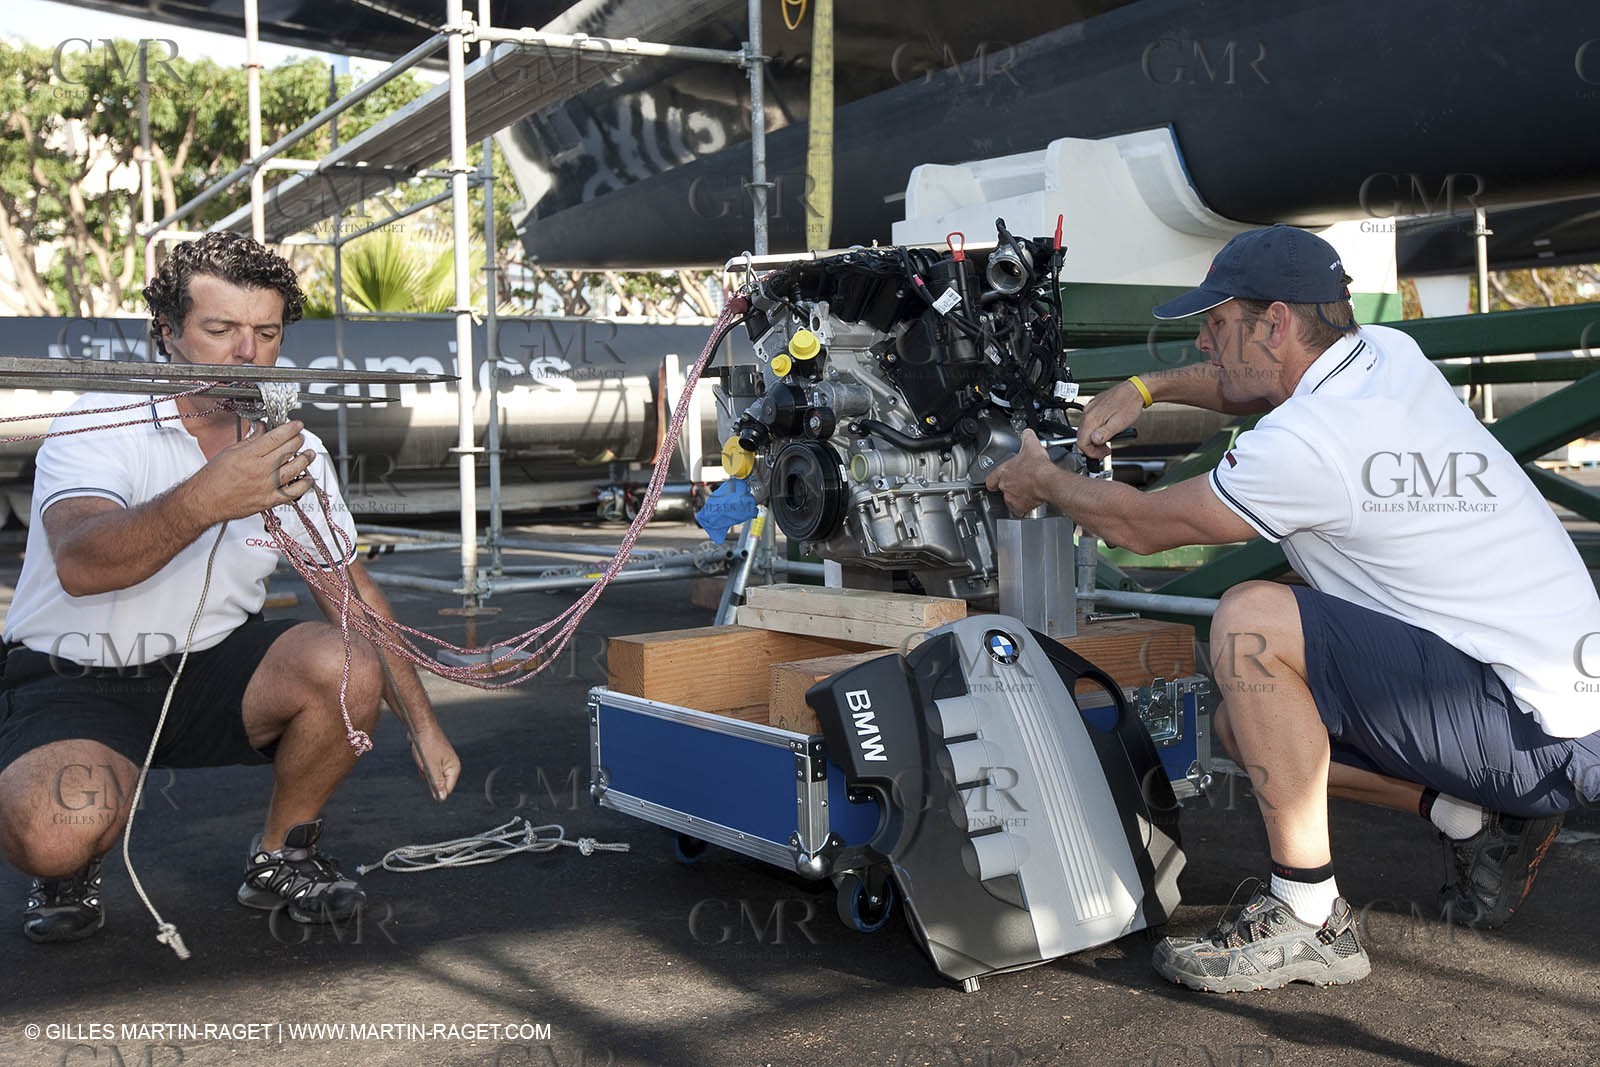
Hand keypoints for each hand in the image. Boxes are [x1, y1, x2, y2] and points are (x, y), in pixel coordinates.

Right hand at [190, 420, 315, 521]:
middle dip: (298, 440)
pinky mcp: (269, 500)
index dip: (290, 429)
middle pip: (287, 451)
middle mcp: (259, 470)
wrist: (205, 501)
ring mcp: (266, 486)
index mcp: (249, 455)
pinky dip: (304, 485)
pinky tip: (308, 478)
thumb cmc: (213, 478)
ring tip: (309, 453)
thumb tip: (263, 428)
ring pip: (294, 469)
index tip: (297, 425)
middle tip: (300, 437)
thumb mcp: (230, 451)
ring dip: (305, 459)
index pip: (276, 437)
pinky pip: (292, 492)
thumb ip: (251, 439)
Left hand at [408, 722, 460, 801]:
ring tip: (423, 760)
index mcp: (454, 768)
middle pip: (439, 783)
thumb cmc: (427, 745)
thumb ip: (437, 783)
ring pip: (431, 777)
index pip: (447, 789)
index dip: (436, 788)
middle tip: (425, 766)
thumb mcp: (431, 767)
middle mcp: (450, 766)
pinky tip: (421, 757)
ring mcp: (442, 762)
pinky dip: (422, 767)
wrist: (421, 727)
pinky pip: (427, 770)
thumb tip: (442, 797)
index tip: (428, 778)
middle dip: (429, 778)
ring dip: (424, 772)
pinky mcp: (434, 759)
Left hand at [985, 429, 1056, 515]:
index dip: (993, 480)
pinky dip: (1024, 508)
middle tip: (1018, 483)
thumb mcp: (1031, 445)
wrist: (1048, 481)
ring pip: (1010, 501)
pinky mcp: (1022, 507)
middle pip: (1001, 490)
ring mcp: (1012, 498)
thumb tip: (1027, 433)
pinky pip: (1020, 511)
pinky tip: (1031, 502)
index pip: (990, 479)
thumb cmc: (1037, 466)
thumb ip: (1026, 438)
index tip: (996, 480)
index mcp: (1003, 472)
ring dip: (1016, 497)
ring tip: (1026, 492)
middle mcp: (1005, 487)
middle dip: (1009, 487)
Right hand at [1077, 381, 1145, 459]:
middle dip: (1092, 448)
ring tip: (1107, 441)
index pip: (1081, 443)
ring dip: (1094, 440)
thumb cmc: (1130, 405)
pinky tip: (1106, 430)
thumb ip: (1105, 434)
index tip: (1101, 454)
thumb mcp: (1119, 424)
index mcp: (1091, 418)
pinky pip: (1089, 422)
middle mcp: (1087, 412)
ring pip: (1084, 430)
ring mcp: (1089, 408)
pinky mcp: (1094, 406)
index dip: (1091, 453)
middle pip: (1081, 437)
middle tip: (1105, 449)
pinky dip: (1095, 430)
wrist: (1134, 390)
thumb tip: (1094, 441)